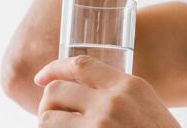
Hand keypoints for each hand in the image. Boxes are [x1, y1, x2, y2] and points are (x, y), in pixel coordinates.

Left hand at [33, 55, 180, 127]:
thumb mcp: (146, 106)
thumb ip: (119, 95)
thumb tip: (83, 93)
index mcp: (129, 85)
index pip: (81, 64)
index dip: (54, 68)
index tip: (41, 78)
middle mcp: (112, 101)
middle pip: (57, 90)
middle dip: (48, 103)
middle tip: (51, 116)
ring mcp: (100, 125)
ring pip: (48, 117)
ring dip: (47, 124)